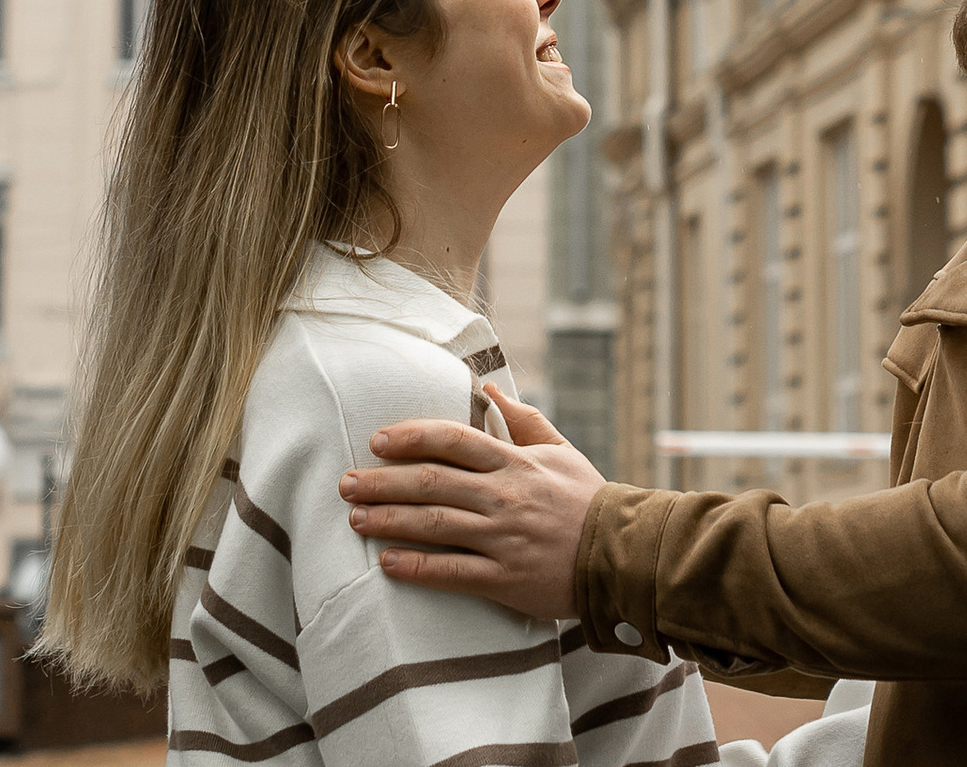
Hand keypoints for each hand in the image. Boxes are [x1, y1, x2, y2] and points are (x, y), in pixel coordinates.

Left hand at [339, 386, 603, 619]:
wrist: (622, 555)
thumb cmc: (588, 499)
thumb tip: (488, 386)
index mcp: (514, 462)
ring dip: (389, 521)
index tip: (377, 440)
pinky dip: (417, 567)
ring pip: (435, 525)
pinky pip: (452, 572)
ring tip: (355, 519)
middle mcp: (504, 495)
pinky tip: (387, 563)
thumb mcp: (559, 449)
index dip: (411, 437)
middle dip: (383, 482)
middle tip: (345, 483)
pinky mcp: (505, 579)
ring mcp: (503, 538)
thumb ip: (523, 418)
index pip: (453, 440)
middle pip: (432, 482)